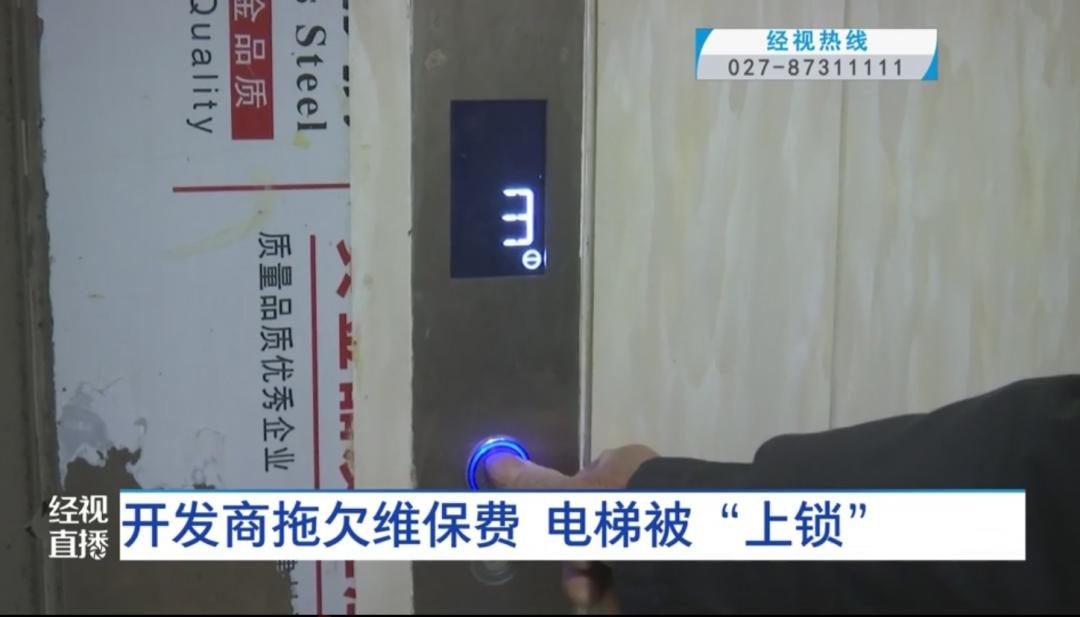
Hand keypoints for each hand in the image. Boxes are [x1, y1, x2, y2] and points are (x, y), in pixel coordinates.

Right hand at [484, 444, 658, 612]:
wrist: (689, 551)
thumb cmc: (627, 510)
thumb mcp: (575, 498)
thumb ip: (536, 486)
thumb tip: (494, 461)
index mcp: (623, 470)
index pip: (580, 491)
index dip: (561, 517)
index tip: (554, 536)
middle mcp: (639, 499)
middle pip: (588, 534)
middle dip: (575, 560)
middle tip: (580, 570)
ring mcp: (654, 536)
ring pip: (605, 564)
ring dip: (589, 583)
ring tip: (594, 592)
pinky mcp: (664, 572)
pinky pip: (627, 585)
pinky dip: (614, 598)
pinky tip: (614, 602)